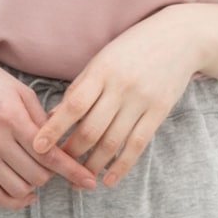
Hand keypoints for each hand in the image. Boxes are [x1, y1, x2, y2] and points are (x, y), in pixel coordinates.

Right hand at [0, 51, 96, 209]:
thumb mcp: (19, 90)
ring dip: (34, 186)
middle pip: (36, 175)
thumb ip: (41, 119)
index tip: (90, 181)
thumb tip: (62, 146)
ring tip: (37, 174)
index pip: (49, 153)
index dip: (72, 170)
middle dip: (52, 174)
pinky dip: (13, 201)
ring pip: (18, 188)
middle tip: (54, 164)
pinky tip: (24, 194)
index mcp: (11, 115)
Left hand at [32, 7, 202, 187]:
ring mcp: (142, 100)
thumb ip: (80, 87)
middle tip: (57, 166)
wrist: (180, 37)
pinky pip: (137, 145)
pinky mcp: (159, 112)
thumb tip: (53, 117)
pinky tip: (108, 180)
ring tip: (80, 177)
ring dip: (93, 164)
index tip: (37, 146)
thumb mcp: (103, 59)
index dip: (54, 128)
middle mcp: (121, 87)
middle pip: (91, 129)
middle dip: (71, 152)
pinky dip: (121, 166)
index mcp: (102, 70)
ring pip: (113, 142)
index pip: (73, 105)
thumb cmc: (133, 47)